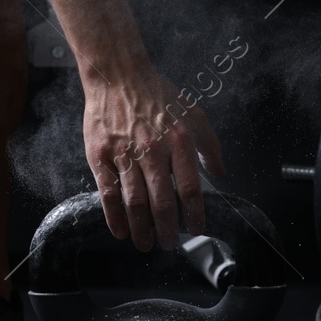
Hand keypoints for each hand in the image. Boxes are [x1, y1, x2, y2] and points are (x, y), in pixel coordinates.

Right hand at [83, 69, 224, 249]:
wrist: (118, 76)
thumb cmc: (157, 95)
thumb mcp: (193, 113)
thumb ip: (209, 145)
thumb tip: (220, 174)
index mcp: (179, 140)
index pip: (189, 188)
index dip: (194, 214)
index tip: (196, 229)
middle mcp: (153, 149)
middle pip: (162, 201)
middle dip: (167, 229)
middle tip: (170, 244)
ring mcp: (124, 153)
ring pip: (135, 202)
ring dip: (141, 229)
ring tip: (146, 244)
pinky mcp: (101, 155)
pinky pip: (108, 193)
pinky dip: (114, 217)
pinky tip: (121, 231)